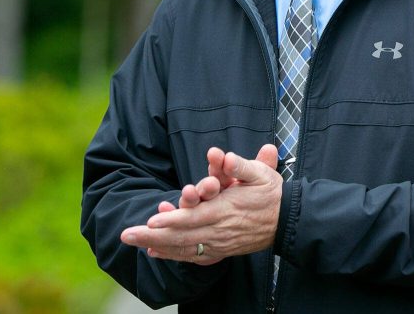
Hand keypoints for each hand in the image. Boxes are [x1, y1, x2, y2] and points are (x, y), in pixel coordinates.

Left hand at [120, 144, 281, 264]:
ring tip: (134, 244)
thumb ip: (242, 165)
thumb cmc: (272, 193)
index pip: (194, 217)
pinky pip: (193, 256)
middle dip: (152, 236)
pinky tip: (156, 252)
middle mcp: (219, 229)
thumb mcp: (261, 174)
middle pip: (182, 236)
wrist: (287, 220)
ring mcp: (220, 243)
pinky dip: (174, 255)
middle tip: (127, 234)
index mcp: (226, 209)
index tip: (152, 220)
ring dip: (158, 247)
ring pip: (184, 248)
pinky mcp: (221, 250)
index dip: (172, 220)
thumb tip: (226, 156)